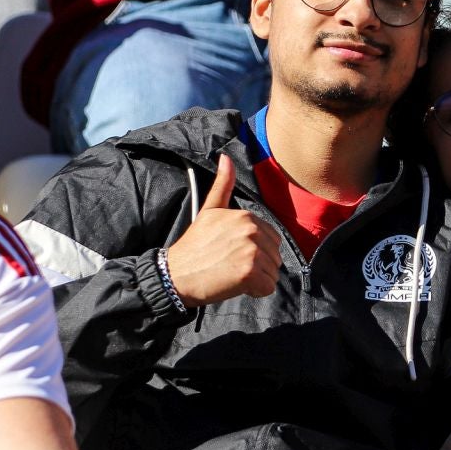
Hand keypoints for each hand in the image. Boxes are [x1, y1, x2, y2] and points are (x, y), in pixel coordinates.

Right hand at [162, 154, 279, 305]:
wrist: (176, 275)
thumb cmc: (194, 246)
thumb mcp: (209, 211)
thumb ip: (223, 185)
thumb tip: (226, 157)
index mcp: (246, 216)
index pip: (272, 240)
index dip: (255, 252)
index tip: (232, 254)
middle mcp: (251, 230)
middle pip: (275, 256)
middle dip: (258, 266)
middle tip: (231, 266)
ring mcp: (251, 251)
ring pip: (273, 272)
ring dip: (257, 280)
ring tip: (232, 275)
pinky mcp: (249, 273)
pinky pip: (269, 287)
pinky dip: (255, 292)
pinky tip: (236, 286)